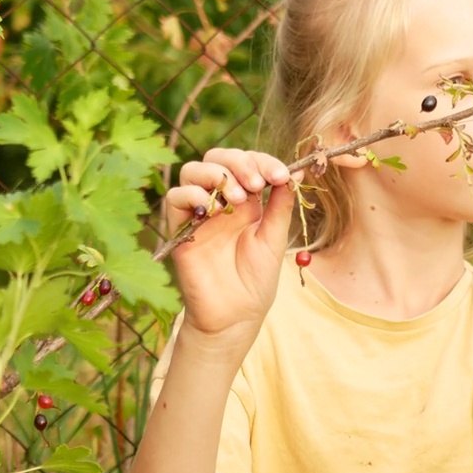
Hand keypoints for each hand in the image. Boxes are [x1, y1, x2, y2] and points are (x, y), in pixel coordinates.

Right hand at [164, 148, 303, 337]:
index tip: (280, 175)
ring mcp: (199, 213)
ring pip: (193, 170)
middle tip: (257, 183)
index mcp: (246, 200)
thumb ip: (281, 205)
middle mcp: (221, 201)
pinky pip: (175, 198)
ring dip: (217, 174)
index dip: (262, 161)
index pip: (247, 162)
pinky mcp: (180, 229)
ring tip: (238, 198)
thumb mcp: (274, 238)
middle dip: (239, 162)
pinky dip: (193, 194)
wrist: (236, 315)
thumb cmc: (256, 280)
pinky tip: (214, 209)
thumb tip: (296, 171)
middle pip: (217, 157)